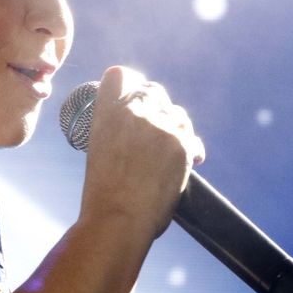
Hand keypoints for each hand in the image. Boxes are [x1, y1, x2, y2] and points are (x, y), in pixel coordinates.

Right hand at [78, 65, 205, 241]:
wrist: (119, 217)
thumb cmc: (104, 193)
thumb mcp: (99, 149)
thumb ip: (115, 128)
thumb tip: (134, 128)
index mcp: (107, 112)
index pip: (120, 75)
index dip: (129, 85)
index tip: (134, 100)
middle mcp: (134, 111)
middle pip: (154, 91)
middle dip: (157, 108)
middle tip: (156, 134)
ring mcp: (161, 125)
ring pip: (177, 114)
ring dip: (175, 129)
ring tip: (167, 155)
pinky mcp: (182, 143)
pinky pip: (193, 138)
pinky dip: (190, 150)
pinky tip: (185, 163)